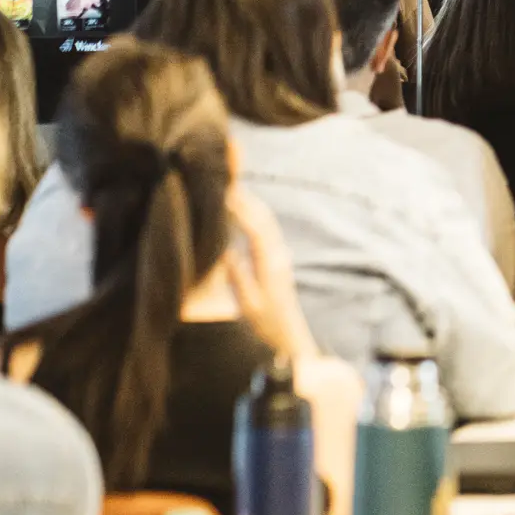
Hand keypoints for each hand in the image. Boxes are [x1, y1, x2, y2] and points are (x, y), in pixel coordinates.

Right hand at [223, 186, 319, 362]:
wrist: (289, 339)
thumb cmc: (267, 326)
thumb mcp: (248, 305)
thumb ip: (239, 277)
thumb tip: (227, 250)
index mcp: (270, 264)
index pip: (256, 228)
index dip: (241, 208)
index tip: (225, 190)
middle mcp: (278, 256)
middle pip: (263, 219)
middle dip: (246, 197)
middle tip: (228, 176)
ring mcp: (279, 257)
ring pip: (266, 222)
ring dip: (250, 204)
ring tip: (232, 186)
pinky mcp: (277, 261)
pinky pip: (265, 231)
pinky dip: (253, 216)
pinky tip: (243, 212)